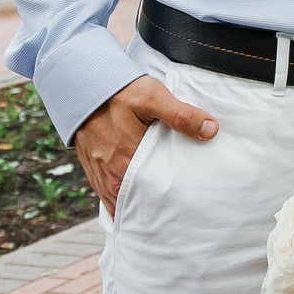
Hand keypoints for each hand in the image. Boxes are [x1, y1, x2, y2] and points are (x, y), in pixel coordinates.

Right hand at [72, 75, 216, 213]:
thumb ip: (181, 116)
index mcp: (126, 166)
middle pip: (138, 204)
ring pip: (123, 202)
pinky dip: (124, 197)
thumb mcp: (153, 97)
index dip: (169, 204)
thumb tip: (211, 131)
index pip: (152, 199)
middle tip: (177, 207)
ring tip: (160, 204)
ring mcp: (100, 176)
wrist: (82, 86)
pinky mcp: (93, 170)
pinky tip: (139, 193)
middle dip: (155, 208)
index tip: (186, 204)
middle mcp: (110, 178)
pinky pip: (109, 195)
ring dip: (138, 203)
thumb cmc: (118, 92)